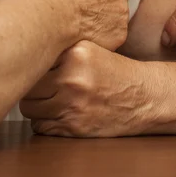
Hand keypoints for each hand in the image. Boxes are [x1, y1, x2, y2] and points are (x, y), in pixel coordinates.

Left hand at [20, 41, 153, 136]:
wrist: (145, 97)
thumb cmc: (118, 73)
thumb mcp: (93, 50)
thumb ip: (65, 51)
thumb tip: (31, 55)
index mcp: (77, 53)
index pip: (37, 59)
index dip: (37, 65)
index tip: (40, 67)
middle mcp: (72, 78)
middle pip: (30, 85)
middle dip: (34, 87)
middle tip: (43, 85)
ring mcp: (71, 104)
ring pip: (30, 108)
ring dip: (37, 105)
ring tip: (50, 99)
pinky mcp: (73, 126)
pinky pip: (40, 126)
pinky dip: (44, 122)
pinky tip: (58, 113)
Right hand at [31, 0, 129, 51]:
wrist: (51, 13)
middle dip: (98, 2)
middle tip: (78, 9)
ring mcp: (122, 12)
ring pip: (113, 17)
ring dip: (99, 20)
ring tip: (78, 25)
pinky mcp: (119, 34)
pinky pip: (111, 36)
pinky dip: (99, 38)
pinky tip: (82, 38)